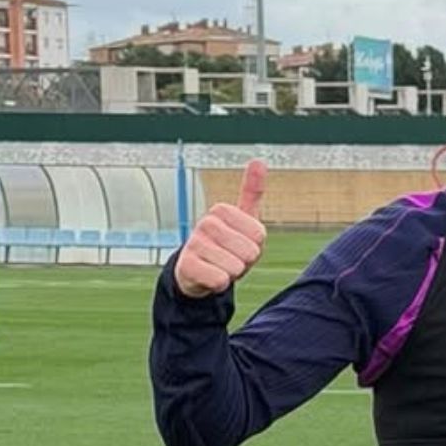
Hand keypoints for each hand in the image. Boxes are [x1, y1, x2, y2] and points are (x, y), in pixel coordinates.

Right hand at [175, 159, 267, 297]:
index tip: (241, 244)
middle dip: (245, 262)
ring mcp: (194, 243)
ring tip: (220, 266)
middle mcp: (206, 223)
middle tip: (230, 258)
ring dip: (232, 274)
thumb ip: (251, 191)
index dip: (255, 246)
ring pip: (235, 268)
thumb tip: (258, 160)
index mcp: (221, 210)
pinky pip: (220, 281)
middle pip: (249, 252)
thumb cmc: (226, 245)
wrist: (197, 272)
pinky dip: (220, 285)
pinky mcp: (186, 266)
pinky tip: (210, 277)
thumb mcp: (243, 219)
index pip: (259, 235)